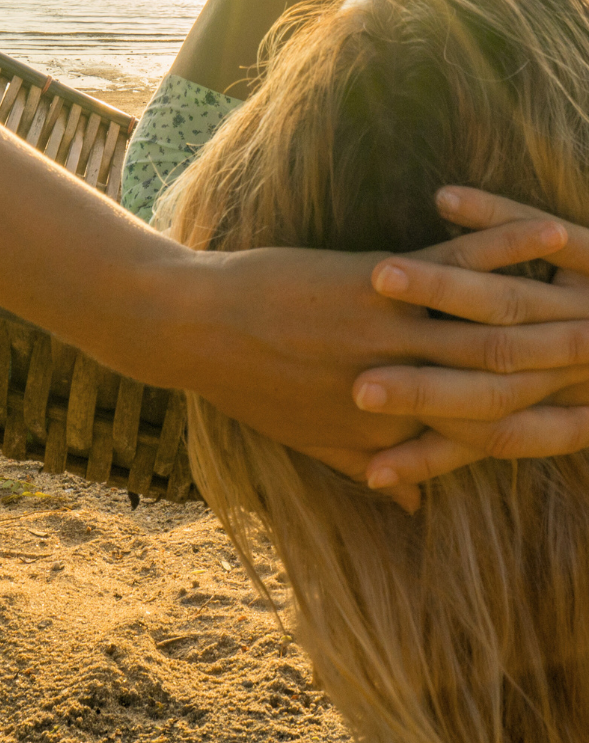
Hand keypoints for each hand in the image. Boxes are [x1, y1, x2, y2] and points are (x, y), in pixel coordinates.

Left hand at [184, 202, 573, 511]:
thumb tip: (410, 509)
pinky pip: (457, 262)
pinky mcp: (378, 280)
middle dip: (572, 369)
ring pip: (493, 322)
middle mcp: (404, 385)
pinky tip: (548, 233)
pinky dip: (505, 244)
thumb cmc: (248, 384)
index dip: (546, 430)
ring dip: (555, 306)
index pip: (486, 437)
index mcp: (392, 427)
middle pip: (508, 382)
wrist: (191, 328)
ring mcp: (393, 331)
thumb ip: (370, 470)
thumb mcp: (311, 442)